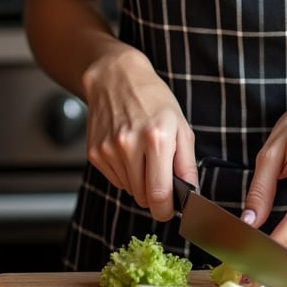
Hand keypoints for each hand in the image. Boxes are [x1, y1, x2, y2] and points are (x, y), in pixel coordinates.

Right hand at [81, 44, 197, 220]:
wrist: (117, 78)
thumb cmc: (153, 99)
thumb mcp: (181, 126)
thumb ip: (187, 165)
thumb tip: (191, 196)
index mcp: (157, 138)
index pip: (159, 195)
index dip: (166, 209)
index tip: (170, 209)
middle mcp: (129, 145)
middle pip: (143, 197)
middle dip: (154, 193)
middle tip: (159, 172)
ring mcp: (108, 150)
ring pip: (129, 190)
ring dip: (139, 181)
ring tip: (143, 153)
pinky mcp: (94, 153)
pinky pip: (115, 179)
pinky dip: (124, 172)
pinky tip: (127, 149)